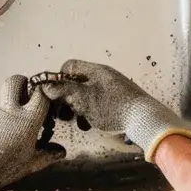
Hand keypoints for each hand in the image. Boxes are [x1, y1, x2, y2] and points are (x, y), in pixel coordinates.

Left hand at [0, 75, 65, 190]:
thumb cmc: (2, 170)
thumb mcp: (29, 165)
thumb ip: (46, 156)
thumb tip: (60, 152)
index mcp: (28, 122)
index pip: (40, 96)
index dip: (40, 93)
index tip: (39, 96)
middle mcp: (10, 111)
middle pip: (14, 82)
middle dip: (18, 83)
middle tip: (19, 91)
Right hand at [40, 59, 190, 160]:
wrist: (145, 120)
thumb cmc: (114, 108)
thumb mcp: (83, 99)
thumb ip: (63, 91)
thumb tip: (45, 86)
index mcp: (96, 70)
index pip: (70, 66)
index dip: (58, 79)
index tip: (55, 96)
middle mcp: (104, 77)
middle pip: (76, 82)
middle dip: (67, 98)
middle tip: (64, 113)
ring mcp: (112, 89)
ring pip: (86, 96)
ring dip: (78, 109)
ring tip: (79, 121)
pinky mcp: (118, 102)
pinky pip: (97, 104)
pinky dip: (90, 113)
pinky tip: (90, 124)